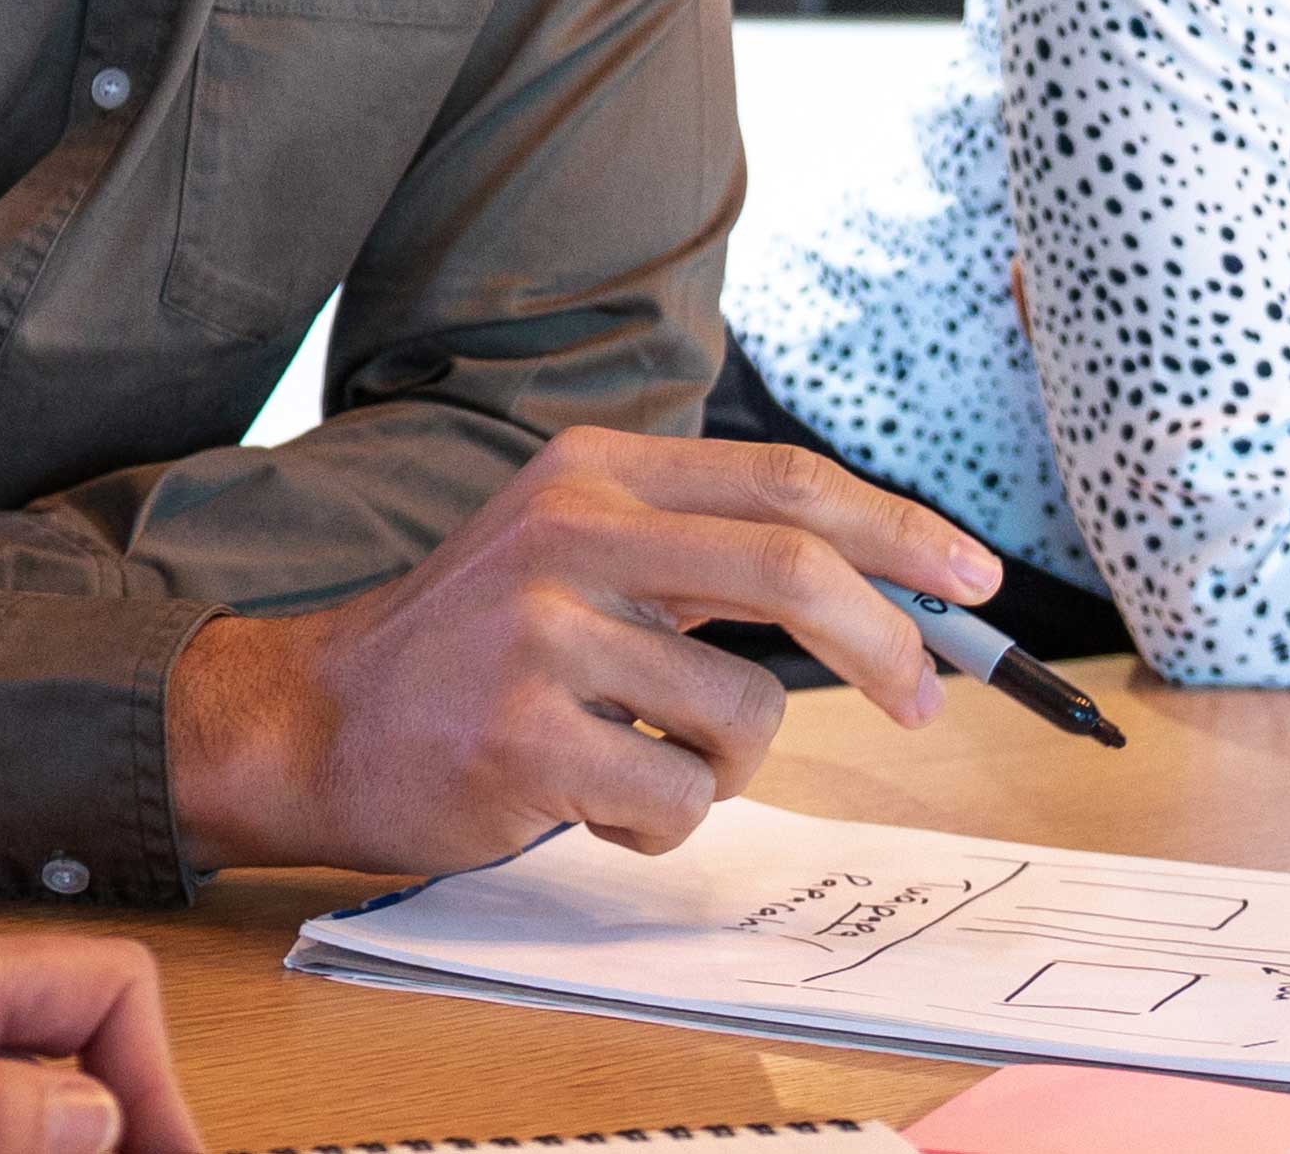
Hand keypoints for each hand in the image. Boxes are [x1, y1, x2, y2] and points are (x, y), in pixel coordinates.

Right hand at [166, 425, 998, 878]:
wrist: (315, 720)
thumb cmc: (472, 648)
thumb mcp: (574, 548)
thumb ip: (700, 548)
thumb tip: (878, 594)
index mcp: (598, 470)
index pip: (789, 483)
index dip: (901, 530)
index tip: (974, 580)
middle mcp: (572, 531)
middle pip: (797, 571)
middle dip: (891, 642)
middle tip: (928, 700)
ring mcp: (544, 635)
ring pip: (743, 713)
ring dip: (730, 762)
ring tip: (653, 760)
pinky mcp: (524, 738)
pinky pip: (676, 798)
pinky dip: (662, 820)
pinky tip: (593, 802)